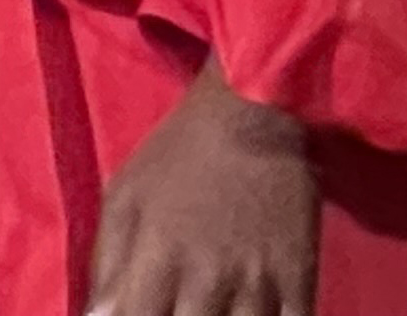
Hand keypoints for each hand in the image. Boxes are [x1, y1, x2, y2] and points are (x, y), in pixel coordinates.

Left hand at [87, 59, 317, 315]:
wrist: (254, 111)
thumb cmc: (181, 152)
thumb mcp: (125, 193)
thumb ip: (107, 261)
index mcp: (158, 258)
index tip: (136, 314)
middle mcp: (207, 280)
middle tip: (178, 307)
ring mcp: (257, 287)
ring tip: (209, 309)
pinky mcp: (299, 285)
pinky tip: (248, 312)